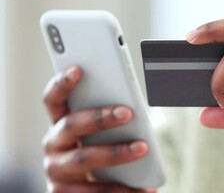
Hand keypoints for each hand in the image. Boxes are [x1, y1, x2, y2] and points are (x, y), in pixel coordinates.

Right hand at [42, 66, 156, 192]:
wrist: (88, 192)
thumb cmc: (99, 154)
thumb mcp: (101, 135)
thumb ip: (107, 119)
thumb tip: (131, 108)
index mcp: (60, 125)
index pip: (53, 100)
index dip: (62, 84)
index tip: (78, 69)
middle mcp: (53, 146)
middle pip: (71, 125)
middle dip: (100, 117)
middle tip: (127, 112)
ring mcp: (56, 172)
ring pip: (84, 157)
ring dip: (116, 152)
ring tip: (142, 148)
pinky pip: (95, 191)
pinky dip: (122, 189)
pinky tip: (144, 187)